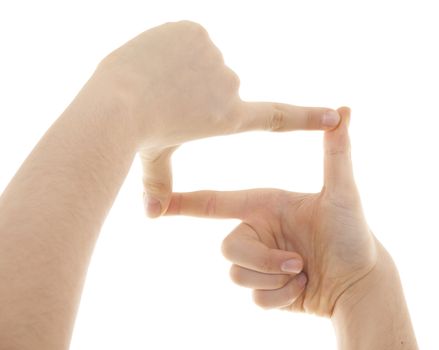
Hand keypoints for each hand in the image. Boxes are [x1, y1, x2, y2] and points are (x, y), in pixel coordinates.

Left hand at [95, 21, 339, 216]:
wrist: (116, 101)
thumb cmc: (136, 136)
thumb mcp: (154, 161)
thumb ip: (159, 185)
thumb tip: (151, 215)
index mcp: (227, 119)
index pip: (277, 118)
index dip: (307, 117)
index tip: (335, 116)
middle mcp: (229, 89)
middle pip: (216, 86)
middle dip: (194, 92)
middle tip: (163, 101)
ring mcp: (214, 58)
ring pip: (202, 60)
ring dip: (182, 69)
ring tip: (154, 83)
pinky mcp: (197, 32)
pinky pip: (189, 39)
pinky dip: (172, 47)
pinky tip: (155, 61)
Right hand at [165, 107, 381, 316]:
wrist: (360, 281)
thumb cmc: (353, 233)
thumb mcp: (343, 192)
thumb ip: (336, 153)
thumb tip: (345, 109)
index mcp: (264, 206)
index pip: (216, 202)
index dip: (184, 203)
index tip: (155, 203)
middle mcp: (257, 231)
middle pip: (228, 248)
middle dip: (263, 260)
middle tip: (297, 261)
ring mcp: (260, 261)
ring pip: (238, 275)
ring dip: (275, 279)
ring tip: (305, 272)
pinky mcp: (264, 287)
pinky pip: (255, 298)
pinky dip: (282, 297)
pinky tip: (304, 289)